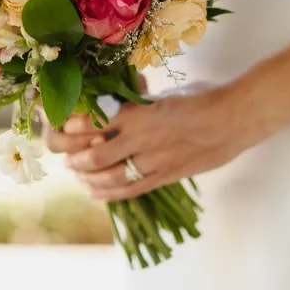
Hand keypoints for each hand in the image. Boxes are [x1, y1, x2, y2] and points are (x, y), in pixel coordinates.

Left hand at [45, 83, 264, 200]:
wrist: (230, 120)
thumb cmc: (198, 100)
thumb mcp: (160, 95)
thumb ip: (136, 103)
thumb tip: (115, 103)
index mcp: (136, 112)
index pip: (92, 122)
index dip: (70, 127)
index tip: (59, 126)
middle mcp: (139, 138)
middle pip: (93, 155)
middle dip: (74, 158)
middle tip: (66, 158)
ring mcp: (152, 161)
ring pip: (109, 176)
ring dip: (87, 177)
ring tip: (77, 173)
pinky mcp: (164, 177)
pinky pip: (130, 189)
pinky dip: (108, 193)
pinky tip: (94, 192)